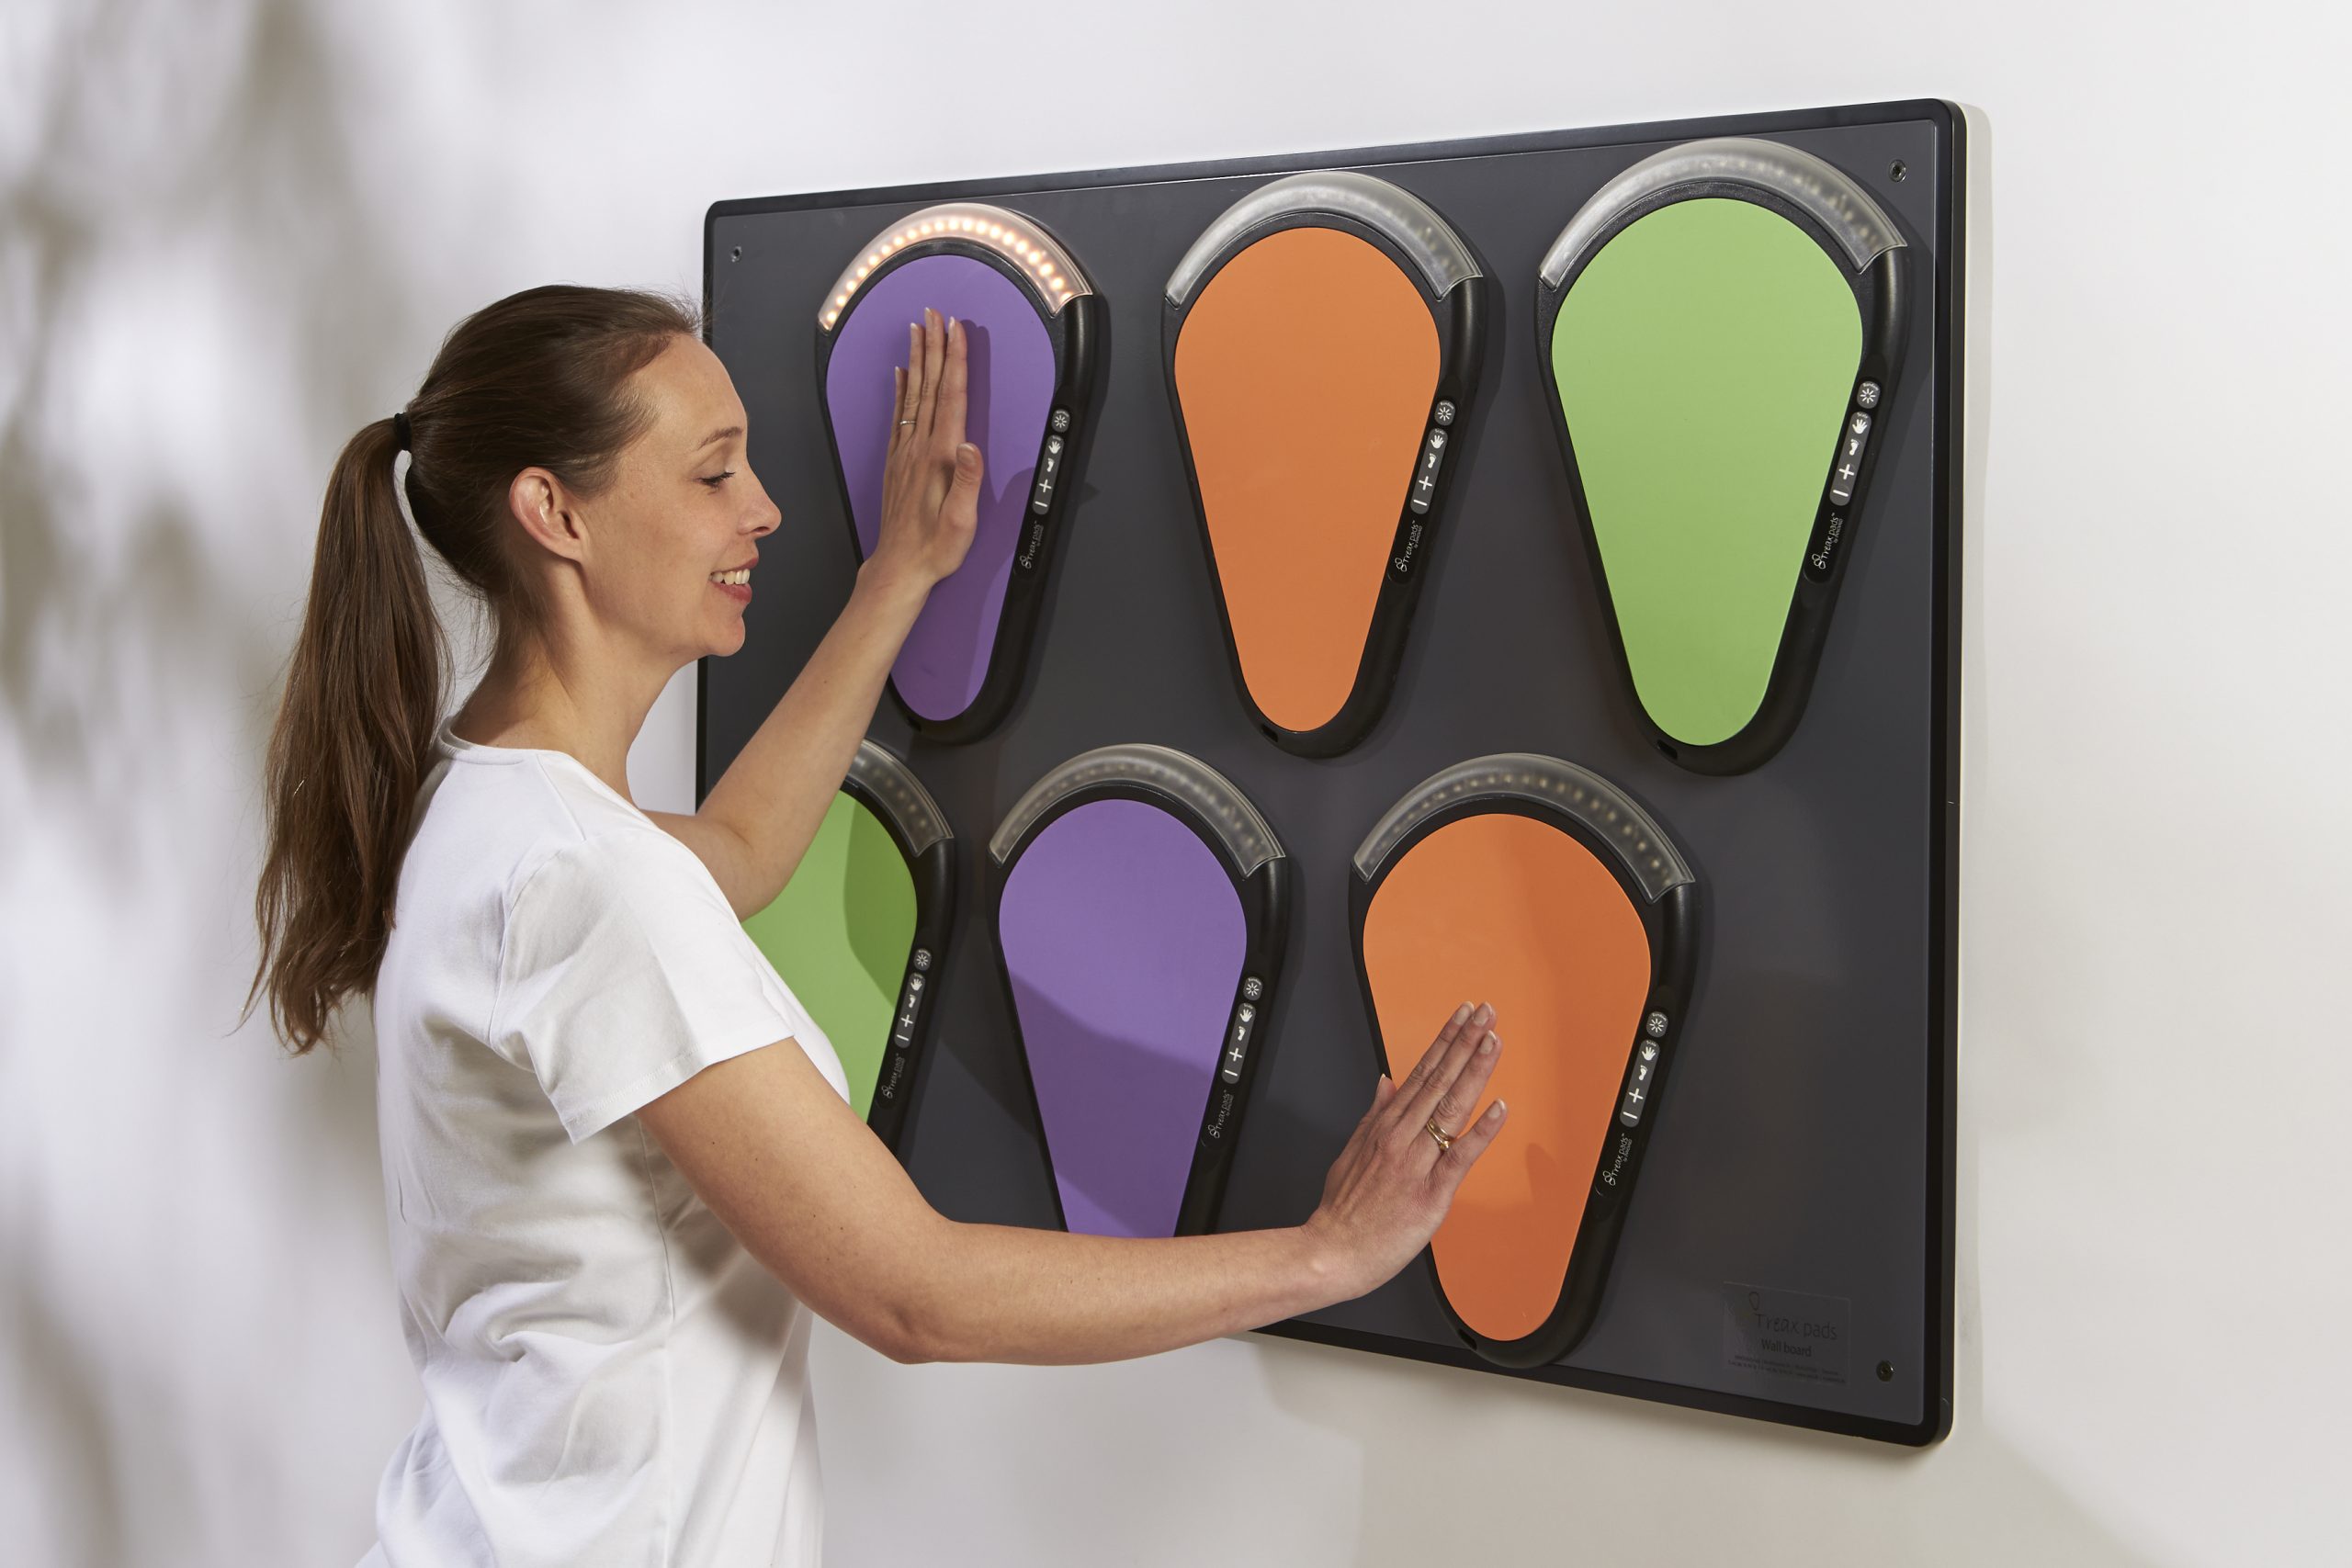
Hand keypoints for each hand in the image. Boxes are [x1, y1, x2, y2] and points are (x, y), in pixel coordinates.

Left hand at [870, 306, 983, 591]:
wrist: (899, 566)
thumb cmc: (934, 547)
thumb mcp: (961, 520)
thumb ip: (967, 481)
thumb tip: (970, 445)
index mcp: (940, 456)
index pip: (950, 397)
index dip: (954, 360)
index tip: (956, 330)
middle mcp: (919, 447)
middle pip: (929, 386)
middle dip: (934, 347)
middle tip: (935, 315)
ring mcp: (905, 452)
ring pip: (913, 394)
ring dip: (918, 360)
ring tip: (919, 331)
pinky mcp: (897, 461)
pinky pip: (899, 415)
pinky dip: (901, 389)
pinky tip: (901, 374)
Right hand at [1302, 1002, 1506, 1300]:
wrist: (1333, 1251)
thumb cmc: (1343, 1211)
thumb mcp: (1351, 1152)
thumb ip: (1373, 1115)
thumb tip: (1387, 1083)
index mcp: (1385, 1127)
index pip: (1421, 1072)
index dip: (1445, 1041)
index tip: (1463, 1017)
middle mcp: (1401, 1138)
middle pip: (1439, 1080)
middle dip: (1464, 1043)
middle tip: (1485, 1014)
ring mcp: (1417, 1163)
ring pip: (1451, 1109)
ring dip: (1474, 1072)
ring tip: (1492, 1042)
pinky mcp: (1431, 1193)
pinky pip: (1460, 1157)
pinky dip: (1481, 1131)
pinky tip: (1499, 1108)